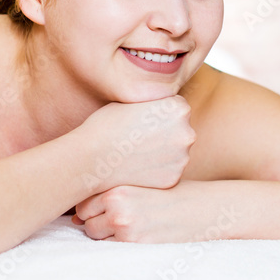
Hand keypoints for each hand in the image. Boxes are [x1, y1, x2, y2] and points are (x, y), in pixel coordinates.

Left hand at [73, 182, 203, 242]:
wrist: (198, 209)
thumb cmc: (167, 192)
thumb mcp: (139, 181)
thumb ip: (111, 189)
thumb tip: (76, 213)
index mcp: (118, 187)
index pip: (82, 201)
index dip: (89, 205)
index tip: (99, 206)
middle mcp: (118, 207)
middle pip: (85, 220)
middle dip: (94, 220)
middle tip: (114, 216)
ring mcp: (125, 228)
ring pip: (94, 235)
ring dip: (103, 232)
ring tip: (126, 223)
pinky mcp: (134, 245)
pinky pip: (109, 247)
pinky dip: (115, 242)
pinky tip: (133, 231)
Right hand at [77, 95, 194, 193]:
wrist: (92, 158)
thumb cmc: (107, 124)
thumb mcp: (134, 99)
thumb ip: (156, 101)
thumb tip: (166, 104)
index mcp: (179, 108)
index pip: (177, 108)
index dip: (157, 113)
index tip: (140, 119)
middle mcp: (187, 133)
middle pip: (179, 130)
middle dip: (164, 132)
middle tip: (138, 136)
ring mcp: (182, 159)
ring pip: (175, 151)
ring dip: (161, 151)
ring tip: (135, 151)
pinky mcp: (173, 179)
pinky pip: (168, 170)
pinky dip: (156, 169)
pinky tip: (137, 165)